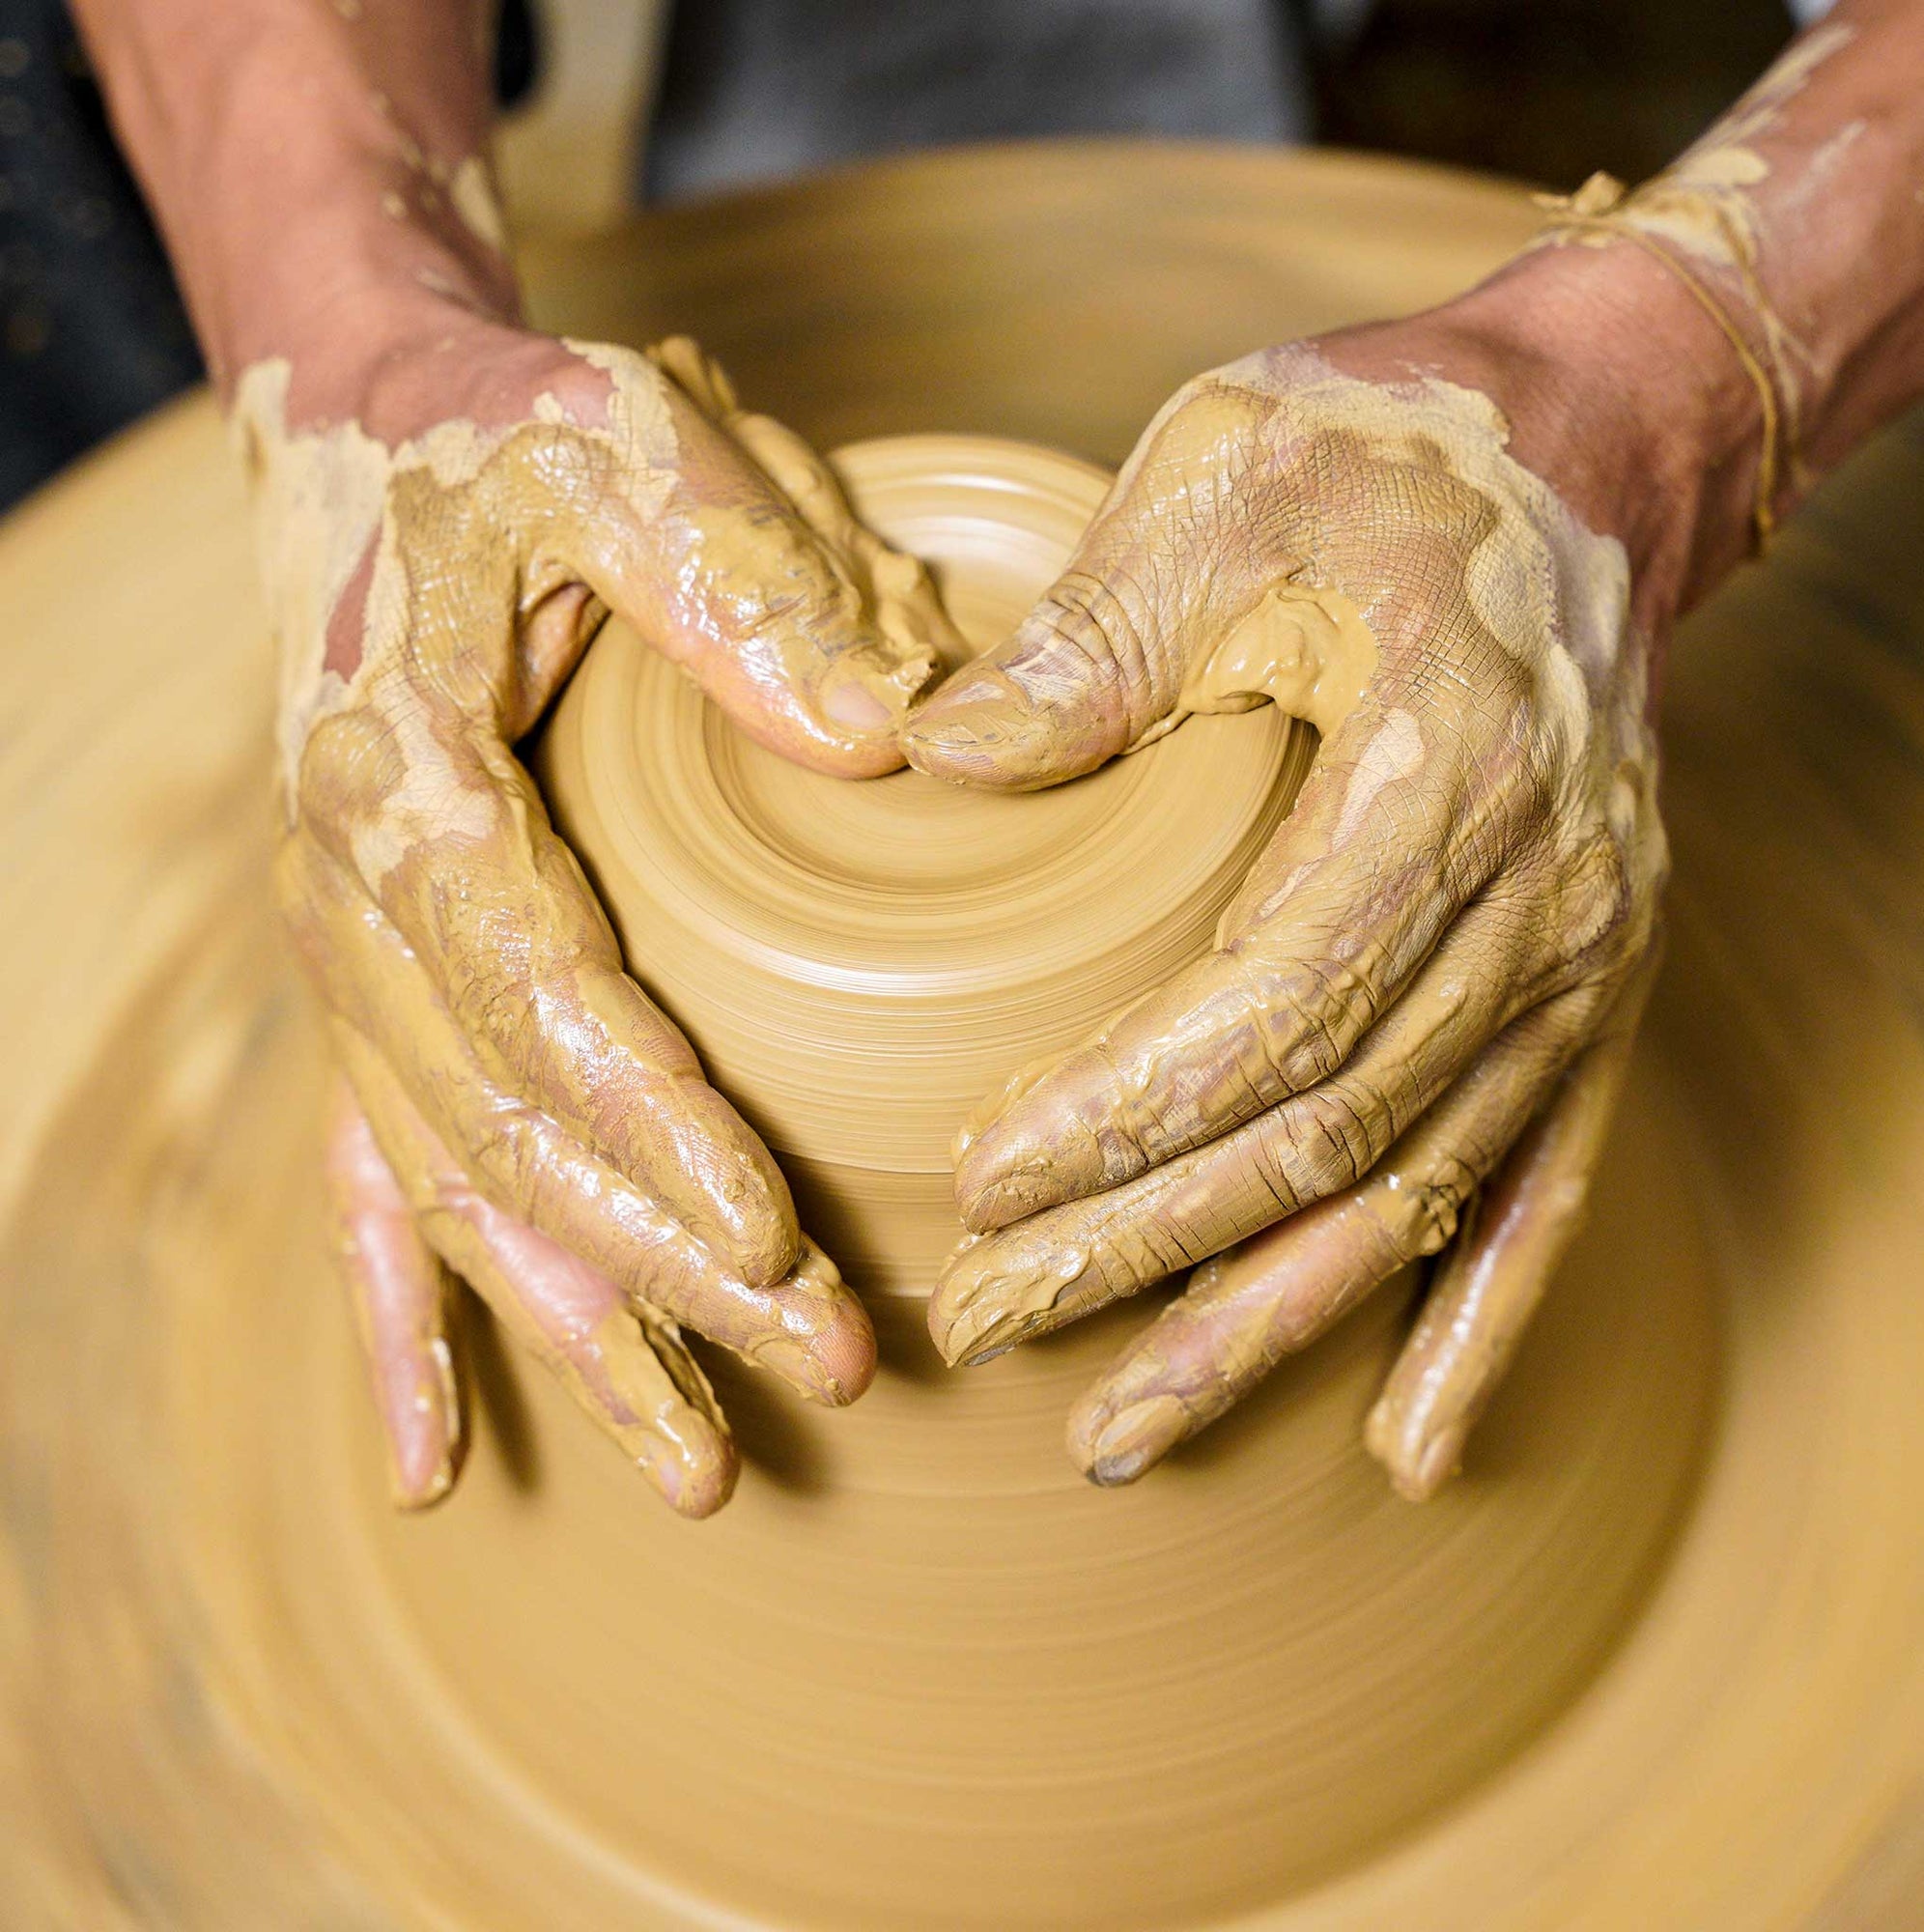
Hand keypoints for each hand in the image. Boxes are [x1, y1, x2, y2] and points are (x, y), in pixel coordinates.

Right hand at [256, 316, 956, 1512]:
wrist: (362, 437)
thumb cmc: (504, 441)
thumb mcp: (622, 448)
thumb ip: (733, 582)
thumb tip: (884, 734)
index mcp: (400, 771)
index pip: (530, 982)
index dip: (645, 1119)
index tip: (774, 1234)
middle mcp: (351, 897)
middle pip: (505, 1125)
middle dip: (662, 1265)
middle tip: (822, 1369)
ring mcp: (353, 962)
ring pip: (457, 1186)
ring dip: (578, 1329)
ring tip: (698, 1466)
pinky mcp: (373, 992)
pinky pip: (371, 1180)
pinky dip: (404, 1324)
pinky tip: (434, 1460)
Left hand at [905, 300, 1670, 1500]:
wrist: (1594, 446)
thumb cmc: (1392, 450)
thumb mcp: (1226, 479)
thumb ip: (1092, 636)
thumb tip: (936, 761)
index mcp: (1444, 773)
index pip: (1272, 1006)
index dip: (1126, 1119)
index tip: (979, 1184)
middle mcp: (1541, 899)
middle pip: (1330, 1131)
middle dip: (1152, 1248)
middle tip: (988, 1326)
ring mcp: (1582, 962)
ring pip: (1417, 1192)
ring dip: (1270, 1326)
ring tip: (1128, 1432)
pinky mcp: (1588, 990)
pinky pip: (1542, 1189)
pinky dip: (1476, 1325)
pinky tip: (1405, 1446)